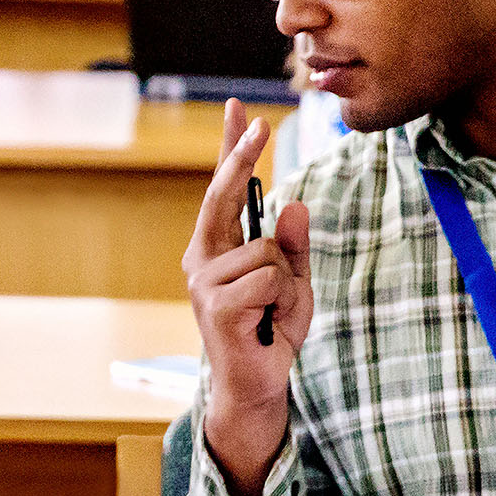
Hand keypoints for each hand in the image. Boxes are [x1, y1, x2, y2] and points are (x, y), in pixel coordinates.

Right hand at [184, 102, 312, 494]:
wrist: (256, 387)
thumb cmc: (272, 332)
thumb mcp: (294, 282)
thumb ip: (293, 246)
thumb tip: (294, 202)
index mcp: (217, 249)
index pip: (223, 190)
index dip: (231, 149)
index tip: (238, 108)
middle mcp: (201, 259)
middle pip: (224, 195)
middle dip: (241, 157)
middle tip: (260, 122)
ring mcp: (204, 282)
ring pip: (267, 251)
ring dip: (288, 280)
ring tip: (275, 311)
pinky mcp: (216, 306)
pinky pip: (270, 279)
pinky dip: (285, 299)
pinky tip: (269, 323)